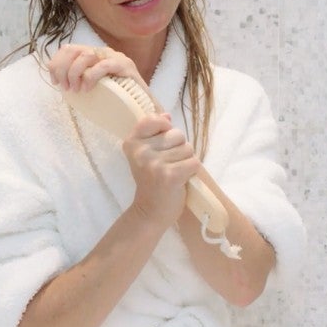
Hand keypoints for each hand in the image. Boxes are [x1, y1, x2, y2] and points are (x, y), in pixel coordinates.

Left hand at [47, 44, 145, 92]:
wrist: (142, 110)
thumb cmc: (115, 100)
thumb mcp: (90, 87)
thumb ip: (76, 79)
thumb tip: (54, 77)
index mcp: (93, 55)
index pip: (68, 49)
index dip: (56, 63)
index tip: (54, 81)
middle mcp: (103, 52)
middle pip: (73, 50)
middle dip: (63, 69)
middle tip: (65, 88)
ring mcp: (115, 57)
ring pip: (86, 55)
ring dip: (74, 73)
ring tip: (76, 89)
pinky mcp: (126, 66)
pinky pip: (103, 65)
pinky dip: (91, 77)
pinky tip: (88, 89)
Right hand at [122, 113, 197, 228]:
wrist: (150, 212)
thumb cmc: (151, 181)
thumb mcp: (147, 154)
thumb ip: (155, 132)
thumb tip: (166, 114)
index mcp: (132, 143)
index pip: (153, 119)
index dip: (164, 127)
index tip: (162, 143)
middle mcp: (141, 151)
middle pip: (177, 134)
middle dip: (179, 148)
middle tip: (167, 165)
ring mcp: (155, 163)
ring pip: (188, 148)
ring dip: (186, 161)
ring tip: (173, 173)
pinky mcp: (170, 175)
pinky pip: (194, 162)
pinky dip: (192, 171)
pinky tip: (180, 180)